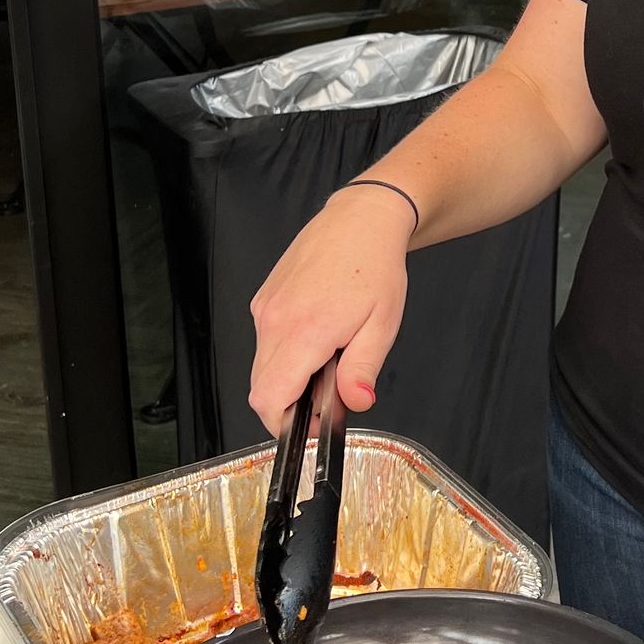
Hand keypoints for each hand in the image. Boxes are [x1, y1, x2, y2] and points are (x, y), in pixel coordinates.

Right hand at [248, 185, 416, 432]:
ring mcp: (264, 308)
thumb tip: (355, 404)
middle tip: (327, 392)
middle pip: (261, 388)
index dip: (284, 424)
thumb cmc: (375, 267)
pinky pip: (264, 341)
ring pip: (261, 365)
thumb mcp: (382, 324)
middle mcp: (274, 321)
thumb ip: (362, 369)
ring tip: (327, 355)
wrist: (360, 219)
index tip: (310, 425)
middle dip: (288, 403)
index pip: (269, 399)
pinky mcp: (263, 299)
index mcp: (304, 332)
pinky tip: (316, 334)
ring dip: (287, 375)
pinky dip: (283, 352)